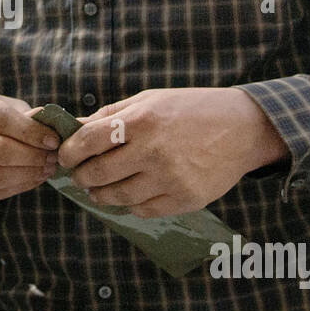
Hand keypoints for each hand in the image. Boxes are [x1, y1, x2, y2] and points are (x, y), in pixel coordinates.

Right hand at [0, 92, 58, 201]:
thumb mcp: (8, 108)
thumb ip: (27, 116)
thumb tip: (49, 122)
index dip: (30, 131)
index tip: (53, 140)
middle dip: (31, 156)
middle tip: (52, 158)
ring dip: (28, 174)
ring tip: (47, 169)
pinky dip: (20, 186)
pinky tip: (34, 178)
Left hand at [57, 87, 288, 217]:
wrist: (243, 128)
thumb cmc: (191, 109)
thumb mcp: (150, 100)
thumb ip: (111, 115)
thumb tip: (74, 128)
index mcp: (141, 120)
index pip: (88, 141)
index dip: (69, 152)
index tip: (66, 156)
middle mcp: (153, 151)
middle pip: (97, 174)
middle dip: (82, 176)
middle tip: (80, 175)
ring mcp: (170, 178)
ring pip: (118, 197)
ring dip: (101, 195)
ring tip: (99, 188)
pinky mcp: (185, 200)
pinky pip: (143, 210)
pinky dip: (131, 205)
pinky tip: (131, 194)